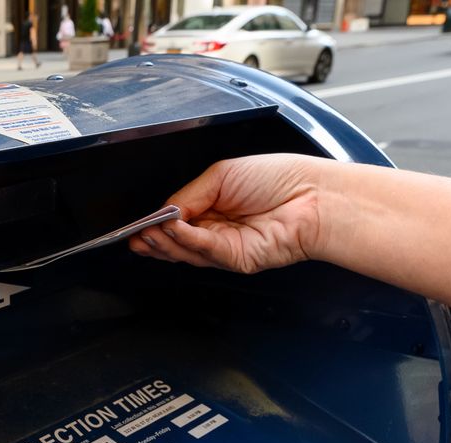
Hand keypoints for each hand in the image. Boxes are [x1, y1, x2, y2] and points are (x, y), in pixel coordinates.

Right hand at [130, 154, 328, 273]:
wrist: (312, 196)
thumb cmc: (279, 178)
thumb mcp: (222, 174)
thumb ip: (189, 195)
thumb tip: (165, 211)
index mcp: (212, 206)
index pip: (176, 220)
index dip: (155, 223)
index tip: (138, 225)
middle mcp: (217, 229)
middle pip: (176, 241)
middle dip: (154, 238)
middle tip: (138, 234)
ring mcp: (226, 247)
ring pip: (186, 251)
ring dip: (165, 242)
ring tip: (149, 233)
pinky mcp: (236, 260)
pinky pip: (205, 251)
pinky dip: (186, 240)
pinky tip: (174, 229)